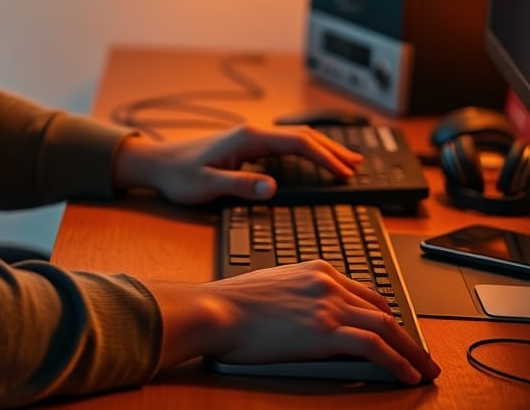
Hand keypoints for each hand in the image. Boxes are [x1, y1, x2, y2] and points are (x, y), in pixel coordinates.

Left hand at [112, 123, 362, 203]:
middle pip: (302, 137)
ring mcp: (249, 138)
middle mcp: (251, 132)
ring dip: (322, 148)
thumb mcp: (208, 186)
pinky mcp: (245, 146)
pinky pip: (284, 146)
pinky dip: (306, 152)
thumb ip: (241, 186)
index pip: (297, 143)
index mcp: (247, 138)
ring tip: (348, 161)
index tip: (344, 173)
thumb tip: (273, 187)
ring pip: (295, 139)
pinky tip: (314, 160)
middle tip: (357, 166)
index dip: (324, 157)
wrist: (157, 164)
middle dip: (332, 150)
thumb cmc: (179, 176)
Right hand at [148, 261, 439, 384]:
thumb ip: (302, 296)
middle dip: (407, 334)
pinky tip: (408, 375)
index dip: (386, 314)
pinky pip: (374, 346)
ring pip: (386, 326)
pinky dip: (397, 361)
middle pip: (381, 307)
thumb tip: (316, 320)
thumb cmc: (234, 303)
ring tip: (425, 370)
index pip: (364, 291)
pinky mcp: (325, 331)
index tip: (397, 332)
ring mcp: (328, 305)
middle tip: (422, 355)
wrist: (218, 309)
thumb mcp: (275, 287)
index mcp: (315, 269)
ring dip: (412, 352)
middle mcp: (327, 282)